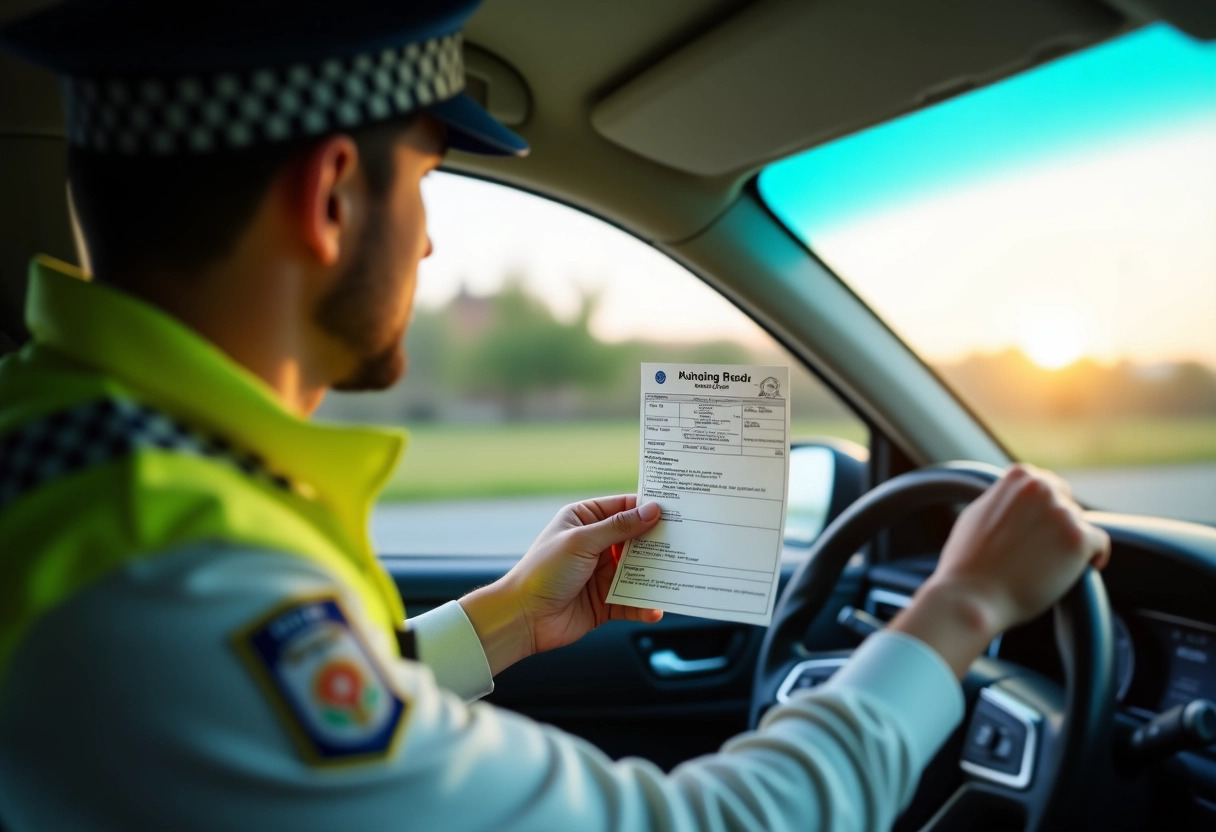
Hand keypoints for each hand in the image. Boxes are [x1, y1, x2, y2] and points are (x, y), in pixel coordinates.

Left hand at [459, 495, 662, 674]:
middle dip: (659, 543)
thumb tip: (652, 511)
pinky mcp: (606, 602)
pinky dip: (644, 605)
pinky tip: (654, 609)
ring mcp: (601, 574)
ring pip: (639, 571)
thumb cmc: (543, 572)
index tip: (678, 510)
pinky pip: (632, 601)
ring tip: (679, 576)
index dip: (648, 508)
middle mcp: (596, 545)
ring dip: (656, 575)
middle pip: (636, 540)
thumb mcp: (582, 541)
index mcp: (585, 520)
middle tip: (687, 542)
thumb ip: (619, 528)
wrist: (522, 618)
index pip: (624, 508)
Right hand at [891, 464, 1110, 677]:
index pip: (1048, 485)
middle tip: (1041, 552)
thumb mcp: (978, 513)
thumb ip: (1004, 499)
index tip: (1038, 530)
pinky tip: (1083, 568)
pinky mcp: (1078, 540)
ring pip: (1080, 525)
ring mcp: (1062, 513)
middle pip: (1067, 504)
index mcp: (1019, 477)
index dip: (1044, 510)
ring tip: (1046, 566)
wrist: (973, 596)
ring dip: (1068, 544)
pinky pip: (1099, 544)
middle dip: (1057, 525)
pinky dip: (1094, 557)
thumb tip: (1020, 497)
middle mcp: (1042, 488)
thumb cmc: (969, 562)